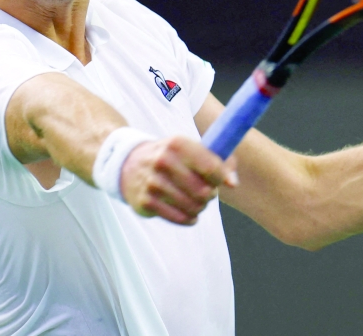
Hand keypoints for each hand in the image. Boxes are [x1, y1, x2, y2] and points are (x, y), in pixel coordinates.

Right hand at [120, 136, 238, 224]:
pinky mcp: (146, 202)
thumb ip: (219, 161)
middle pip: (203, 191)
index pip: (211, 167)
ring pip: (193, 206)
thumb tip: (233, 183)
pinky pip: (180, 218)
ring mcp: (152, 183)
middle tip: (206, 192)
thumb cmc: (171, 158)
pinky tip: (189, 212)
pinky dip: (190, 218)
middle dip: (210, 194)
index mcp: (177, 143)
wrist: (129, 164)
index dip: (221, 178)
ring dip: (200, 207)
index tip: (220, 180)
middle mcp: (162, 161)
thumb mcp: (191, 149)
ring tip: (196, 201)